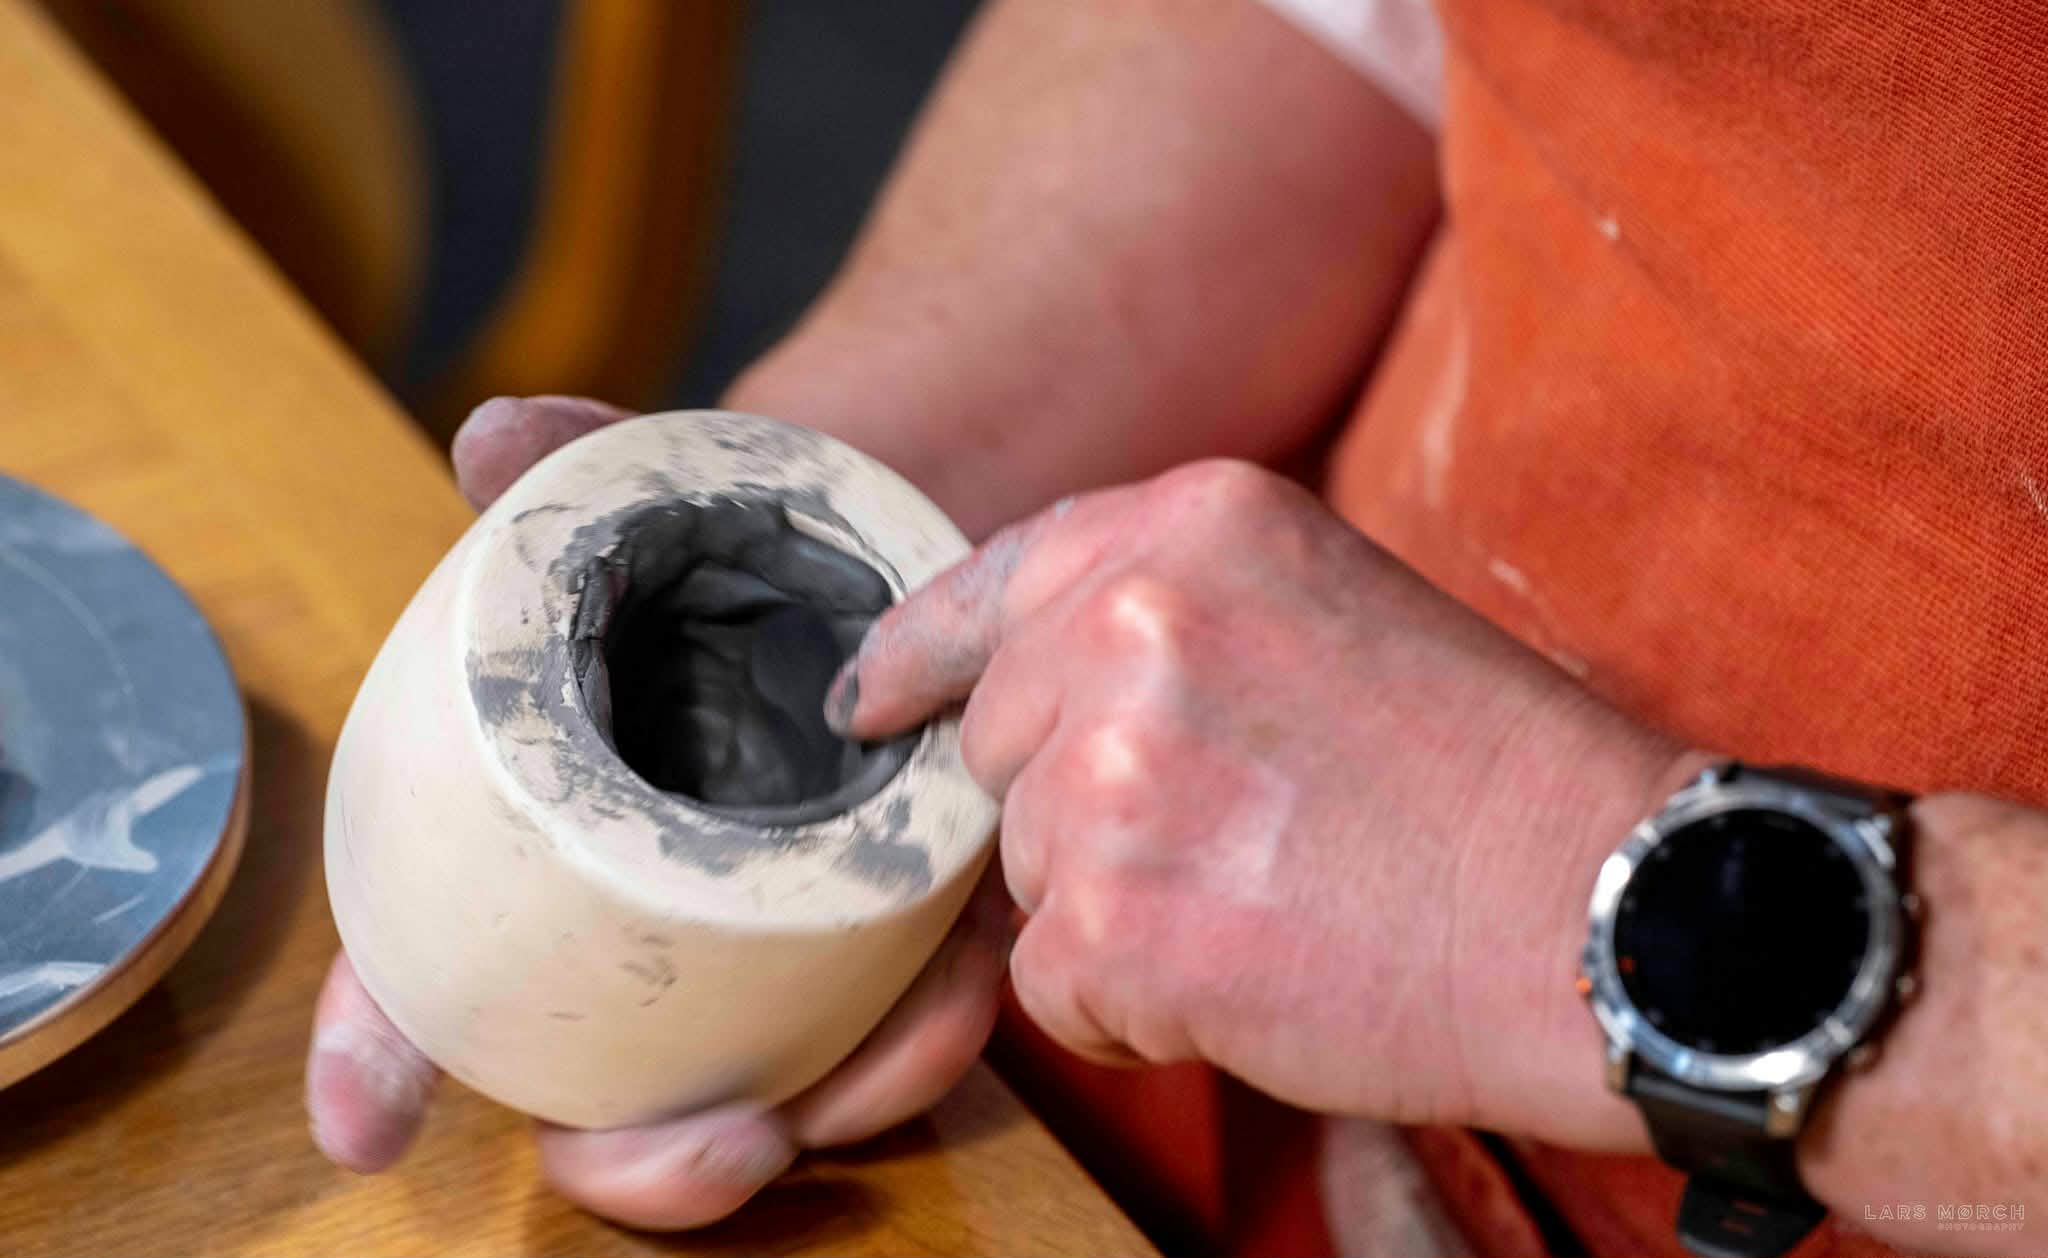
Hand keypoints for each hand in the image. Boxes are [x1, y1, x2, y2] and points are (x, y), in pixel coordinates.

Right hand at [306, 396, 1012, 1227]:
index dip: (380, 1049)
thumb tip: (500, 435)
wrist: (879, 562)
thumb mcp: (657, 508)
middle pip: (604, 1099)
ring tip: (843, 1095)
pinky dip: (924, 1041)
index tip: (368, 1123)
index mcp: (549, 856)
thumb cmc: (732, 557)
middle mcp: (651, 935)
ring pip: (766, 1096)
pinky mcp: (893, 942)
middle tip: (717, 1147)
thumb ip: (575, 476)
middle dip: (644, 1160)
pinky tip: (954, 1001)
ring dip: (812, 1115)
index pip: (428, 971)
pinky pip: (900, 1036)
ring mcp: (774, 955)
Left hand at [825, 459, 1680, 1137]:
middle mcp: (1135, 622)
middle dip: (1071, 808)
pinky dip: (1133, 1008)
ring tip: (1266, 905)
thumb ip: (1167, 618)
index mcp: (1194, 524)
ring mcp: (1116, 770)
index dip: (921, 656)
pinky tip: (1255, 974)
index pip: (992, 581)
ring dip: (1114, 914)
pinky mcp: (1116, 918)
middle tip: (1226, 842)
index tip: (871, 701)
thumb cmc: (1490, 778)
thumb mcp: (1330, 609)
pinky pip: (1053, 983)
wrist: (1613, 911)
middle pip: (997, 743)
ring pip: (1025, 872)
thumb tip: (1020, 692)